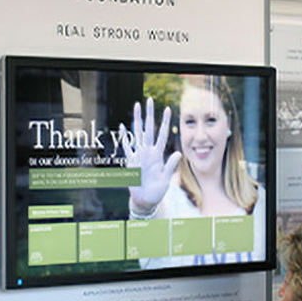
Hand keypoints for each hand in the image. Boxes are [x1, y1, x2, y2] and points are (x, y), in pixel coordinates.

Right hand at [120, 98, 181, 214]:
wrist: (145, 200)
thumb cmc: (157, 191)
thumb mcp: (166, 179)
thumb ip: (170, 165)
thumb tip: (178, 153)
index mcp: (158, 155)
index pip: (162, 134)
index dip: (165, 122)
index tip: (168, 109)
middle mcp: (148, 152)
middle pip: (149, 128)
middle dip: (149, 114)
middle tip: (149, 99)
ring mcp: (139, 155)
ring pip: (137, 133)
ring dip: (137, 120)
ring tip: (137, 106)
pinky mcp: (130, 161)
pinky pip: (126, 146)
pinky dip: (124, 137)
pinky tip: (123, 126)